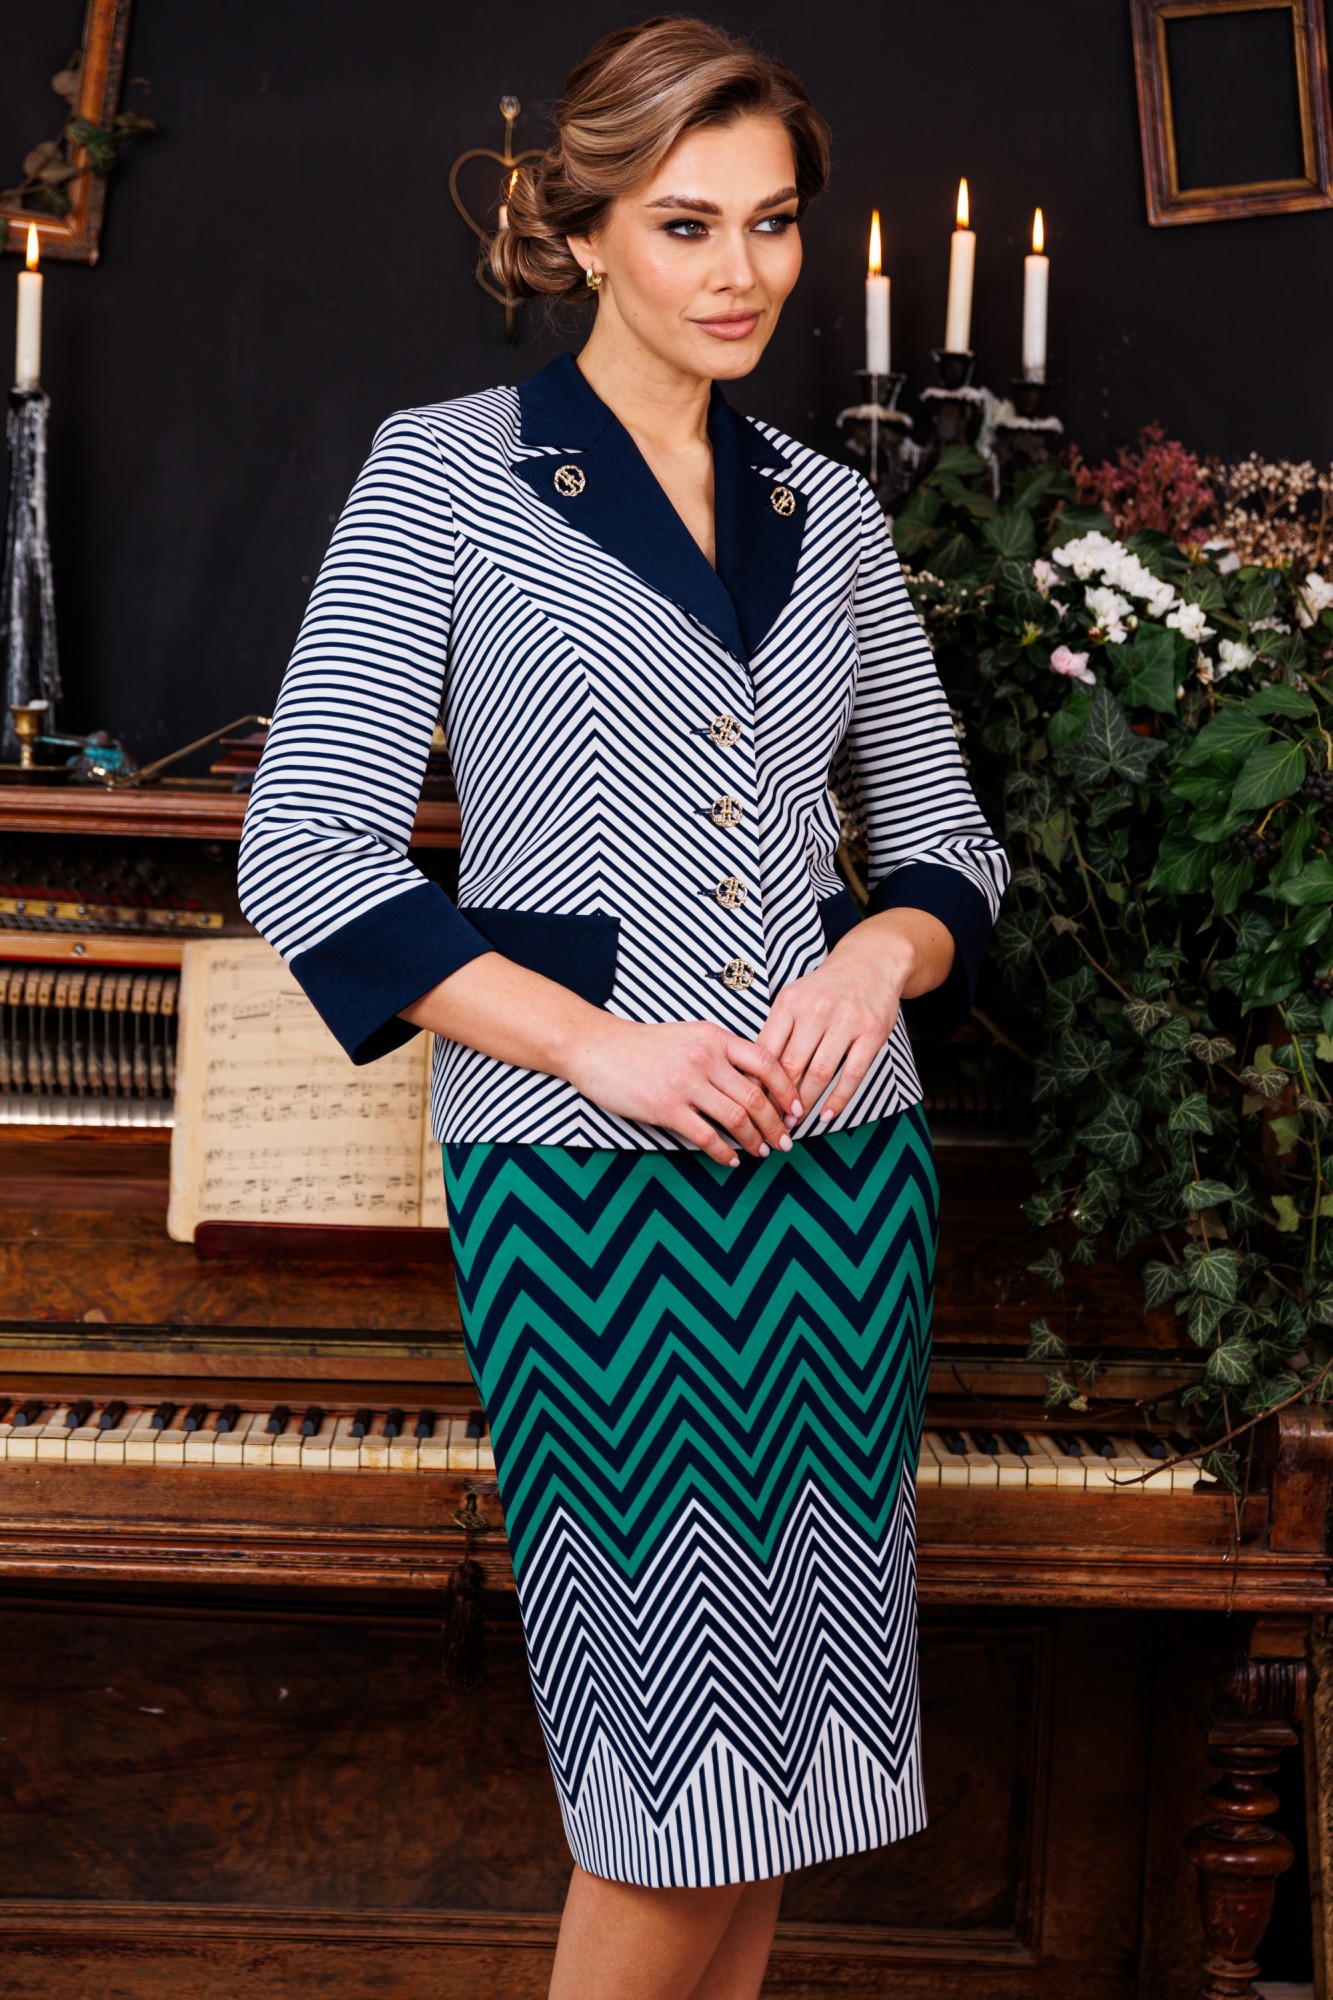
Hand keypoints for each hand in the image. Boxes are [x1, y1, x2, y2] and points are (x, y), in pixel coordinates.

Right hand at [560, 1016, 801, 1167]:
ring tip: (761, 1152)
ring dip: (754, 1140)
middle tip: (785, 1140)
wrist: (597, 1047)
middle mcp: (704, 1057)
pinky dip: (724, 1151)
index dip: (787, 1088)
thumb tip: (754, 1082)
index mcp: (714, 1037)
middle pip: (756, 1095)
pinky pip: (706, 1136)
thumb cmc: (643, 1045)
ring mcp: (685, 1083)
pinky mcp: (666, 1107)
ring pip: (737, 1117)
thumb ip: (720, 1053)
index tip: (796, 1108)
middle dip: (776, 1123)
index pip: (766, 1061)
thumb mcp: (689, 1036)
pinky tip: (730, 1159)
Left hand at [755, 925, 916, 1127]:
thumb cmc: (825, 988)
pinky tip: (826, 1115)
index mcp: (789, 1002)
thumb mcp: (794, 998)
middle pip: (790, 1065)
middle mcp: (816, 1010)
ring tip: (795, 1123)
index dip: (757, 1082)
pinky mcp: (871, 1033)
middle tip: (770, 1122)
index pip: (766, 1050)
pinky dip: (837, 1100)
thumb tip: (752, 1074)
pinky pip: (852, 1074)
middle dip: (778, 1100)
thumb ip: (777, 1031)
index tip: (750, 1105)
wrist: (870, 962)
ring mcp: (846, 1021)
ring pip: (819, 1073)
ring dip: (805, 1104)